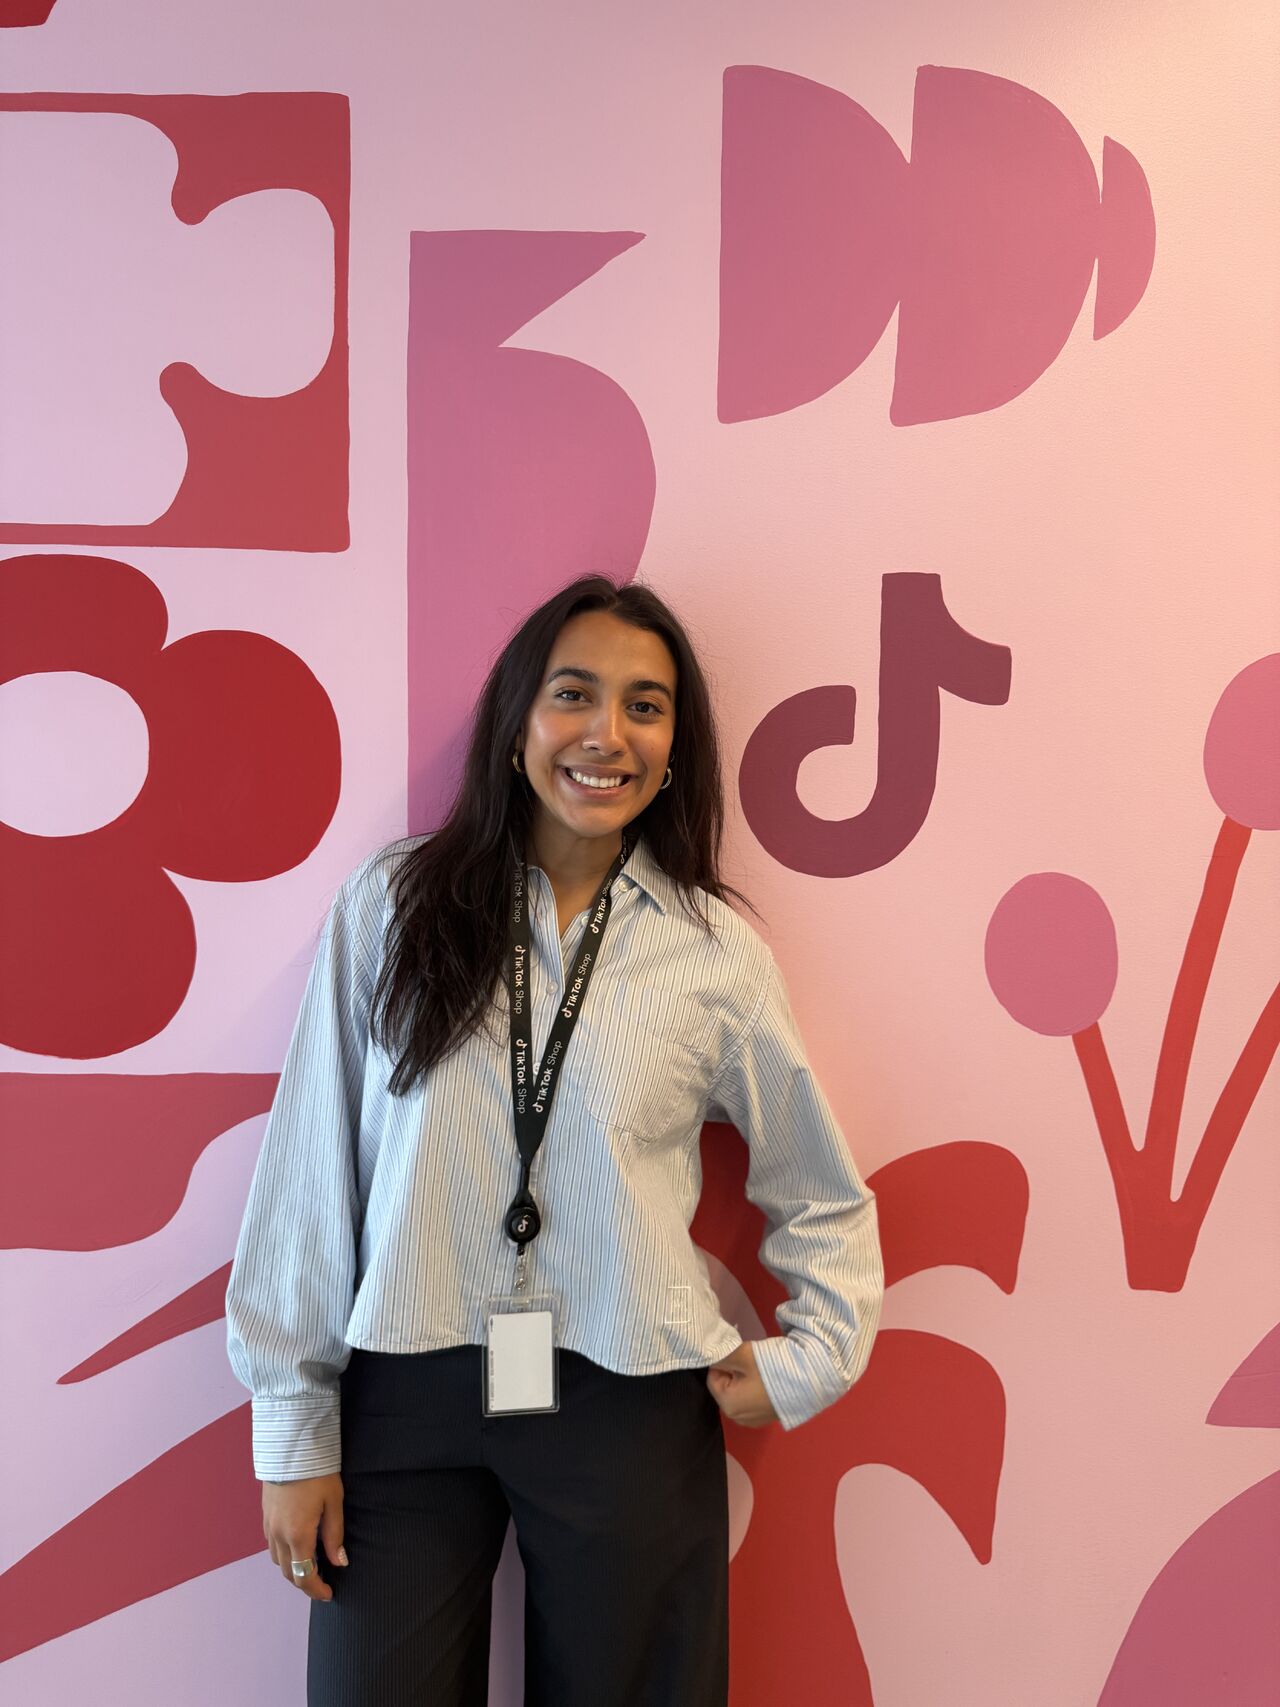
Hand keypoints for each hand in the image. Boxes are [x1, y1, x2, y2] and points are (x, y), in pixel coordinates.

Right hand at [262, 1472, 346, 1600]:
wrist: (291, 1447)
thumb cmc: (318, 1473)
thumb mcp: (334, 1502)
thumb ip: (334, 1535)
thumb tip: (339, 1562)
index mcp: (297, 1535)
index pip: (304, 1576)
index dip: (316, 1590)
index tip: (328, 1594)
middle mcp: (278, 1535)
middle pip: (288, 1572)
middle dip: (305, 1583)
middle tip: (322, 1584)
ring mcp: (268, 1526)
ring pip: (277, 1560)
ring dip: (293, 1569)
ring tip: (311, 1566)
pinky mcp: (265, 1515)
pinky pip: (272, 1545)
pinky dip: (284, 1554)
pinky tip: (297, 1546)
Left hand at [705, 1340, 778, 1427]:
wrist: (809, 1380)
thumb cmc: (770, 1368)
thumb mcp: (741, 1355)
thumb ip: (720, 1355)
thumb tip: (708, 1355)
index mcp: (728, 1405)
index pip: (713, 1377)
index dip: (725, 1362)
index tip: (739, 1355)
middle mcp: (738, 1418)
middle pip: (726, 1386)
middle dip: (735, 1372)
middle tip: (752, 1362)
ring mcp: (755, 1420)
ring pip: (740, 1392)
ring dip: (747, 1379)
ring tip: (764, 1370)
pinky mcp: (768, 1418)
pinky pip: (754, 1400)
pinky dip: (758, 1389)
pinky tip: (771, 1380)